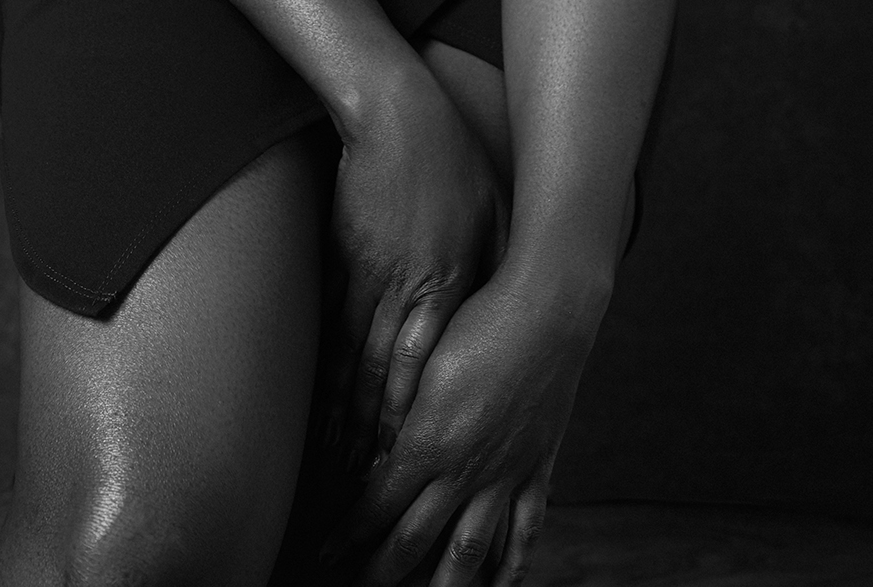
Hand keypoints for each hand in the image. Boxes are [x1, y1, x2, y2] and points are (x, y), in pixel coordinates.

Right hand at [321, 64, 508, 482]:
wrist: (396, 112)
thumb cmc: (454, 161)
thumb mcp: (495, 219)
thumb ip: (494, 278)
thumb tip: (504, 329)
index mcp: (454, 283)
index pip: (435, 373)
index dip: (420, 426)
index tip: (413, 473)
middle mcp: (410, 288)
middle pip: (388, 381)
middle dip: (375, 444)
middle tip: (364, 497)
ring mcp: (369, 275)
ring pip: (355, 361)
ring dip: (344, 420)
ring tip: (334, 471)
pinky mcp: (340, 259)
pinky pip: (331, 327)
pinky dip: (324, 370)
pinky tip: (317, 406)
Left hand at [321, 266, 598, 585]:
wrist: (546, 311)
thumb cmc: (476, 322)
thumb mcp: (423, 361)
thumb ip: (401, 414)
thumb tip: (379, 456)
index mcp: (428, 441)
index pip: (377, 505)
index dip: (349, 534)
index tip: (327, 553)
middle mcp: (464, 469)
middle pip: (414, 539)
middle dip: (381, 571)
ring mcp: (505, 474)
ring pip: (468, 552)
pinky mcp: (537, 468)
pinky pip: (524, 532)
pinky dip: (511, 566)